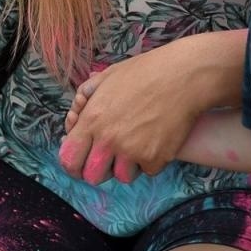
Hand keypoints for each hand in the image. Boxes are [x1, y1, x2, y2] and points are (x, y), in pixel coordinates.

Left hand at [57, 48, 202, 180]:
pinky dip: (150, 161)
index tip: (81, 162)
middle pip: (92, 176)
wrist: (182, 77)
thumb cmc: (144, 72)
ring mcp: (133, 151)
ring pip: (121, 177)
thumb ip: (86, 98)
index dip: (73, 163)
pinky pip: (147, 171)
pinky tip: (155, 141)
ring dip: (126, 166)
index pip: (69, 158)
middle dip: (98, 169)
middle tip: (108, 158)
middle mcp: (109, 139)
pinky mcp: (156, 158)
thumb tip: (75, 118)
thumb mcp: (106, 77)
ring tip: (135, 146)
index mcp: (92, 119)